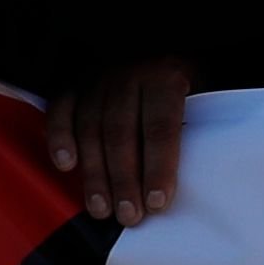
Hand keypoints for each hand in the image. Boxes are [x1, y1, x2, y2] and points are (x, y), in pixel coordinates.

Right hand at [45, 56, 190, 225]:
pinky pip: (61, 110)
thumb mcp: (203, 96)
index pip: (161, 126)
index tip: (157, 203)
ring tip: (101, 210)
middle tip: (129, 217)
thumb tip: (200, 178)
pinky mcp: (74, 84)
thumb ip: (197, 128)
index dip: (159, 167)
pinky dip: (60, 138)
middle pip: (122, 133)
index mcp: (166, 76)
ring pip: (90, 129)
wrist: (160, 47)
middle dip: (124, 180)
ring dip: (94, 173)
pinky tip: (65, 167)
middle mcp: (129, 74)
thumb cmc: (188, 85)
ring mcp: (98, 78)